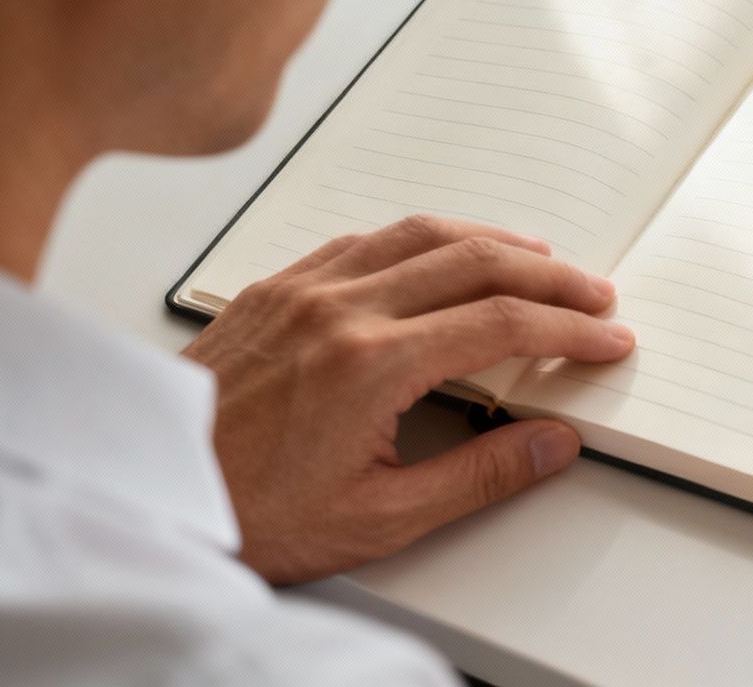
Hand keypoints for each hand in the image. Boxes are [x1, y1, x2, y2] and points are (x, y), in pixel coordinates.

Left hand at [181, 215, 633, 583]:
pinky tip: (440, 250)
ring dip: (491, 238)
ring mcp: (300, 291)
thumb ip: (478, 477)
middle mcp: (336, 311)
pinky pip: (362, 239)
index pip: (500, 323)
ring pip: (419, 233)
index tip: (607, 336)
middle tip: (594, 293)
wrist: (144, 497)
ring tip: (538, 255)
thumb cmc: (246, 516)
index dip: (569, 327)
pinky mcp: (271, 289)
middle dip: (550, 273)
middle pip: (473, 260)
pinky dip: (419, 237)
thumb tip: (551, 444)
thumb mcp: (378, 520)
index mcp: (367, 366)